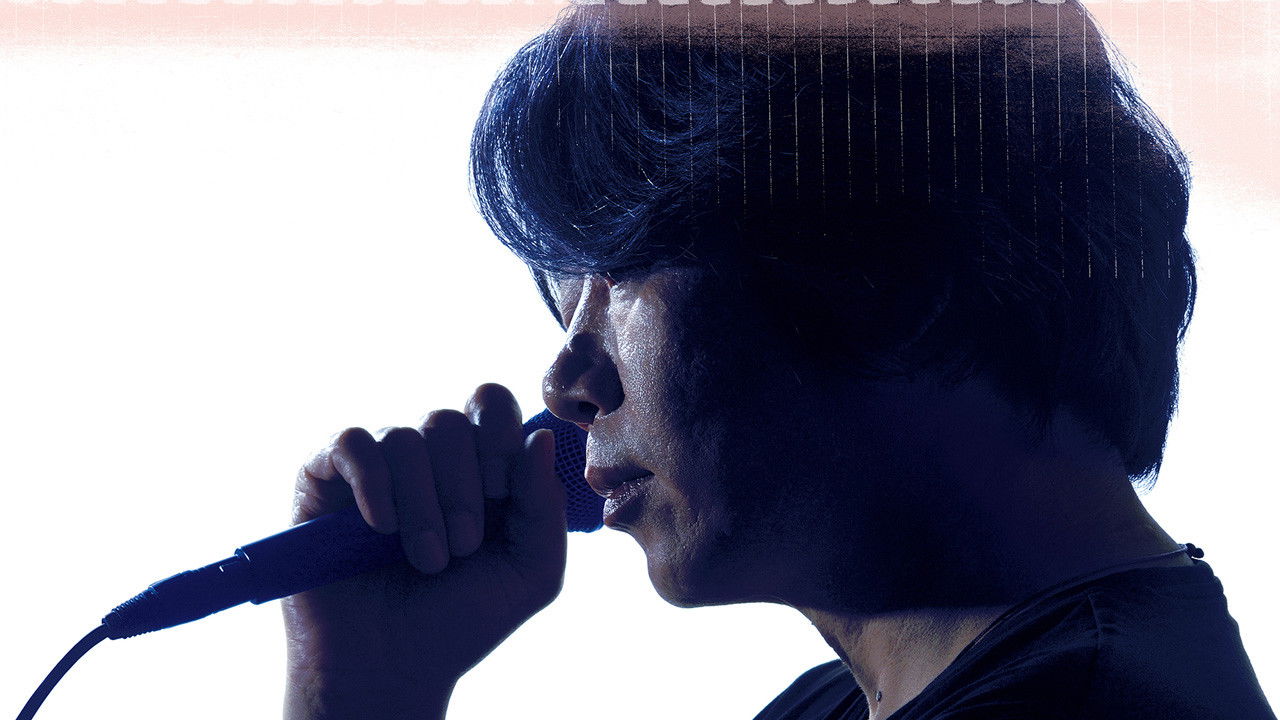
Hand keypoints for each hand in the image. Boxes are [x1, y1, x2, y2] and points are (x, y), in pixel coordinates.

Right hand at [282, 383, 566, 719]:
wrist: (390, 667)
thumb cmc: (461, 619)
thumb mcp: (531, 572)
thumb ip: (546, 506)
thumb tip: (540, 438)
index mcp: (478, 466)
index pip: (491, 403)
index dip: (499, 438)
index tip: (501, 495)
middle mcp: (427, 457)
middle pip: (449, 420)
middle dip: (463, 487)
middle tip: (462, 546)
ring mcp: (375, 464)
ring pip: (403, 436)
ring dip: (422, 503)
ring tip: (427, 558)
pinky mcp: (324, 478)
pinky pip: (350, 443)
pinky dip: (373, 482)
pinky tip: (381, 528)